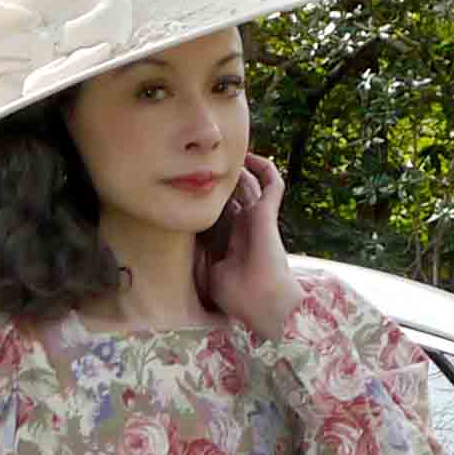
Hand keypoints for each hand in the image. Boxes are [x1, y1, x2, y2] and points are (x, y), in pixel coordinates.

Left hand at [195, 154, 298, 337]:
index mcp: (229, 241)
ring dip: (240, 170)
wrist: (263, 300)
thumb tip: (181, 241)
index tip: (187, 188)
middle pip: (232, 196)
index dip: (205, 201)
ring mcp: (256, 218)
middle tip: (204, 164)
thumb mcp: (209, 275)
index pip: (216, 214)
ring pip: (250, 185)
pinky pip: (272, 183)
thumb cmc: (237, 295)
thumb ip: (198, 256)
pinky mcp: (267, 213)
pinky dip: (265, 168)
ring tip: (226, 154)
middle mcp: (243, 226)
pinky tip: (252, 157)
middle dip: (220, 181)